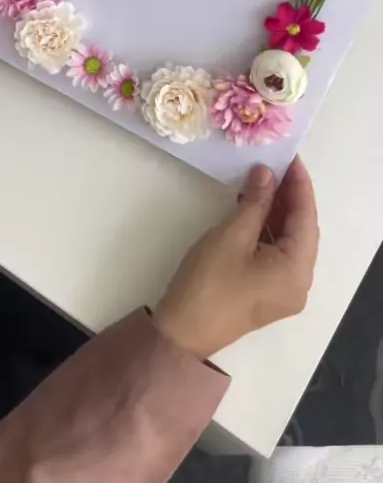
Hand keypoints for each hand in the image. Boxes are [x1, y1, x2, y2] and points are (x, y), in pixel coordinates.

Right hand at [154, 158, 318, 358]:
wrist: (181, 332)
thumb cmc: (208, 282)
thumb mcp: (231, 235)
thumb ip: (255, 201)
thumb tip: (267, 173)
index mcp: (297, 270)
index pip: (306, 217)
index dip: (299, 184)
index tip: (291, 156)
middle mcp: (299, 282)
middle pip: (301, 230)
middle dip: (289, 196)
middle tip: (275, 164)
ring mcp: (284, 290)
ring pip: (288, 241)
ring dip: (277, 211)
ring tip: (262, 179)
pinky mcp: (267, 292)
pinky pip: (276, 253)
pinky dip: (267, 229)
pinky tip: (253, 207)